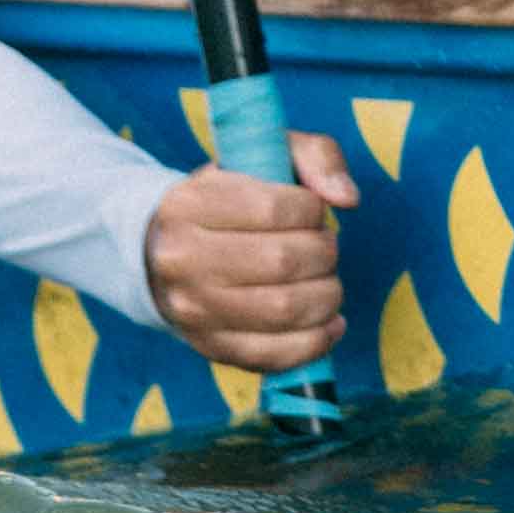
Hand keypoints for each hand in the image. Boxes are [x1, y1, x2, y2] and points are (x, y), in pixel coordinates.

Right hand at [139, 126, 362, 372]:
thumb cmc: (230, 201)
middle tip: (324, 248)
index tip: (311, 211)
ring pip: (285, 310)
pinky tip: (329, 322)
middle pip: (282, 262)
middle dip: (324, 254)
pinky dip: (317, 341)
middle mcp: (181, 259)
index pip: (273, 209)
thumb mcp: (262, 156)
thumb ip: (316, 157)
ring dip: (327, 296)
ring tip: (326, 281)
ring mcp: (192, 309)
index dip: (311, 210)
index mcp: (188, 204)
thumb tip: (348, 199)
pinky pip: (276, 355)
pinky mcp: (210, 347)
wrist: (166, 254)